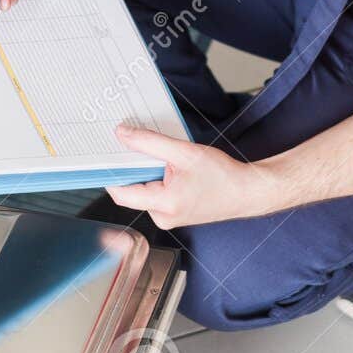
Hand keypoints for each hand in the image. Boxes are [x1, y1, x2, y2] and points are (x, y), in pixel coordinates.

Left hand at [105, 125, 275, 228]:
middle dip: (132, 168)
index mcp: (163, 205)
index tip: (105, 153)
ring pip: (142, 191)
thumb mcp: (183, 152)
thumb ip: (149, 143)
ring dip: (146, 172)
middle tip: (134, 145)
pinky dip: (156, 179)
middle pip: (130, 190)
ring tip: (164, 158)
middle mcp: (162, 217)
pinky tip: (170, 168)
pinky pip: (154, 194)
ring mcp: (167, 218)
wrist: (247, 192)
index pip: (120, 192)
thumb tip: (122, 135)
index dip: (110, 172)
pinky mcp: (172, 214)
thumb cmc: (223, 176)